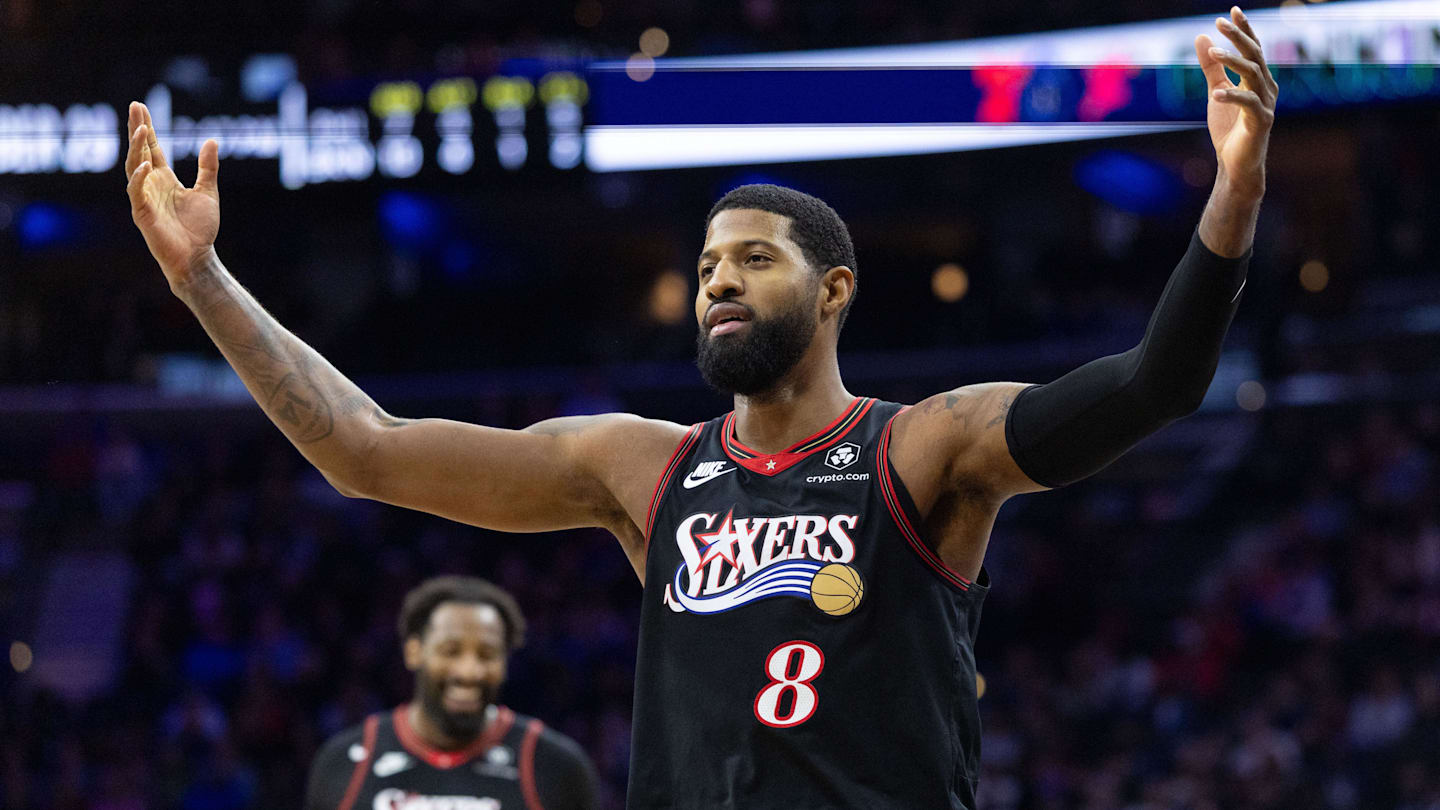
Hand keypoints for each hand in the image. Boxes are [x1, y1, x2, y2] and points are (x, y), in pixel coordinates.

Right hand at [124, 101, 220, 284]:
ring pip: (134, 167)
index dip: (146, 128)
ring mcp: (144, 198)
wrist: (198, 257)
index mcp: (164, 179)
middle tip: (135, 107)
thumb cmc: (200, 228)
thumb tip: (212, 140)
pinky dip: (139, 177)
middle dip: (137, 129)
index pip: (152, 148)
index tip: (140, 106)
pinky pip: (136, 192)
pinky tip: (146, 164)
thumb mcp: (208, 192)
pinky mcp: (143, 214)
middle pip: (140, 151)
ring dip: (136, 148)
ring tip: (141, 129)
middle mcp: (151, 185)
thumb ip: (207, 167)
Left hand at [1195, 7, 1277, 197]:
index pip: (1253, 48)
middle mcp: (1267, 87)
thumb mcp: (1216, 91)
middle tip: (1220, 23)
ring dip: (1233, 61)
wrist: (1235, 164)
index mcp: (1258, 79)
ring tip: (1213, 53)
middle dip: (1239, 37)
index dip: (1244, 29)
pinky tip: (1215, 93)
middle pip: (1255, 55)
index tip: (1231, 11)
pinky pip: (1248, 103)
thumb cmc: (1229, 128)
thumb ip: (1211, 67)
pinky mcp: (1261, 122)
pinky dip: (1232, 96)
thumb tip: (1201, 37)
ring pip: (1253, 74)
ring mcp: (1266, 104)